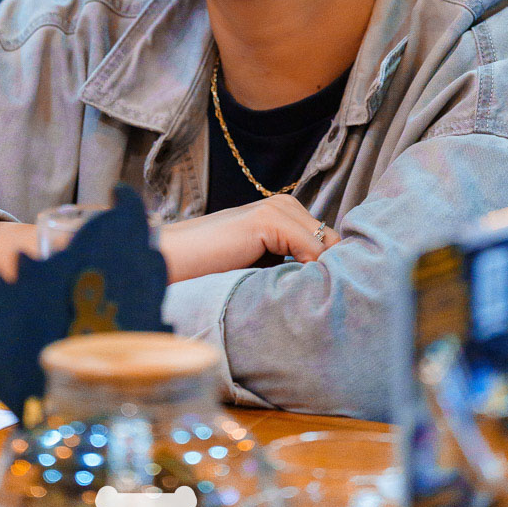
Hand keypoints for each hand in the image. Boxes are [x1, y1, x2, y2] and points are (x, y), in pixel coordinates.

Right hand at [157, 195, 339, 283]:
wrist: (174, 262)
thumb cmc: (213, 271)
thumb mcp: (263, 268)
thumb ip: (292, 267)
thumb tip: (332, 285)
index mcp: (285, 213)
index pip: (330, 243)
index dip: (332, 270)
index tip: (332, 298)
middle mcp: (285, 204)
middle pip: (334, 243)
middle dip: (331, 271)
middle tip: (322, 302)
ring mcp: (277, 208)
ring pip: (327, 246)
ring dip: (323, 273)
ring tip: (310, 300)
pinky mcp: (268, 219)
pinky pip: (313, 251)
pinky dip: (311, 273)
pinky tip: (295, 292)